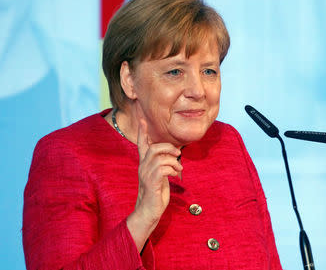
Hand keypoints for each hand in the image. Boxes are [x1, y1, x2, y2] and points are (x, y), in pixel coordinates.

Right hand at [127, 110, 181, 251]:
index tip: (142, 119)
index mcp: (145, 164)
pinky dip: (173, 169)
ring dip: (173, 161)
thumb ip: (164, 165)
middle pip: (153, 148)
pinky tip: (176, 175)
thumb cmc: (156, 194)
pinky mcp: (152, 182)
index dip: (142, 132)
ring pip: (159, 156)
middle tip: (178, 153)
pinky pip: (163, 168)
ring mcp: (146, 174)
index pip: (142, 144)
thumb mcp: (160, 176)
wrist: (149, 211)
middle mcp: (143, 167)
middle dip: (168, 147)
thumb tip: (174, 157)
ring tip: (179, 168)